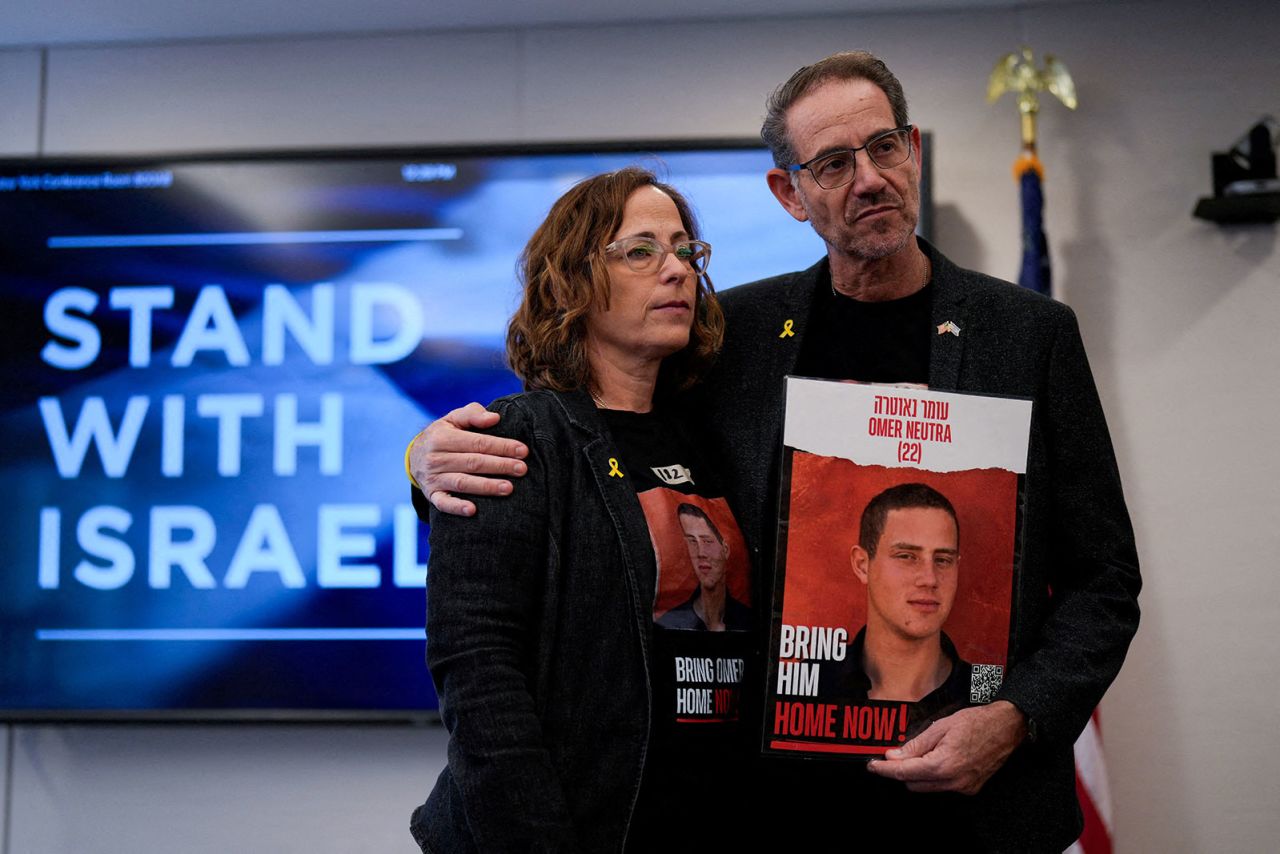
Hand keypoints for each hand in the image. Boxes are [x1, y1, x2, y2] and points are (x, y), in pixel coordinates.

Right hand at [408, 403, 528, 516]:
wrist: (413, 457)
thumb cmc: (442, 435)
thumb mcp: (452, 419)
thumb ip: (472, 415)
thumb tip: (494, 418)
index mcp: (442, 437)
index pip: (477, 442)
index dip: (501, 446)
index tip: (522, 451)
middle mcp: (436, 458)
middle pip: (473, 463)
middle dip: (500, 465)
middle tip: (522, 469)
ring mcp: (433, 478)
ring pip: (462, 482)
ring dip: (486, 486)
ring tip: (508, 488)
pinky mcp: (432, 495)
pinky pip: (444, 503)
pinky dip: (457, 507)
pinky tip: (473, 510)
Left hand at [866, 700, 1026, 794]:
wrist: (1006, 727)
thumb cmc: (977, 722)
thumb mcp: (940, 727)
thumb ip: (915, 744)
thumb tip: (894, 755)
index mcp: (943, 765)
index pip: (904, 773)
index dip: (884, 770)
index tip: (872, 766)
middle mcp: (953, 781)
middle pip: (913, 783)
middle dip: (901, 770)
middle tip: (895, 754)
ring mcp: (963, 787)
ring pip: (927, 787)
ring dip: (917, 774)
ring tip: (919, 753)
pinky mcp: (970, 788)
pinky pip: (943, 786)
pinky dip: (933, 776)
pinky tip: (935, 759)